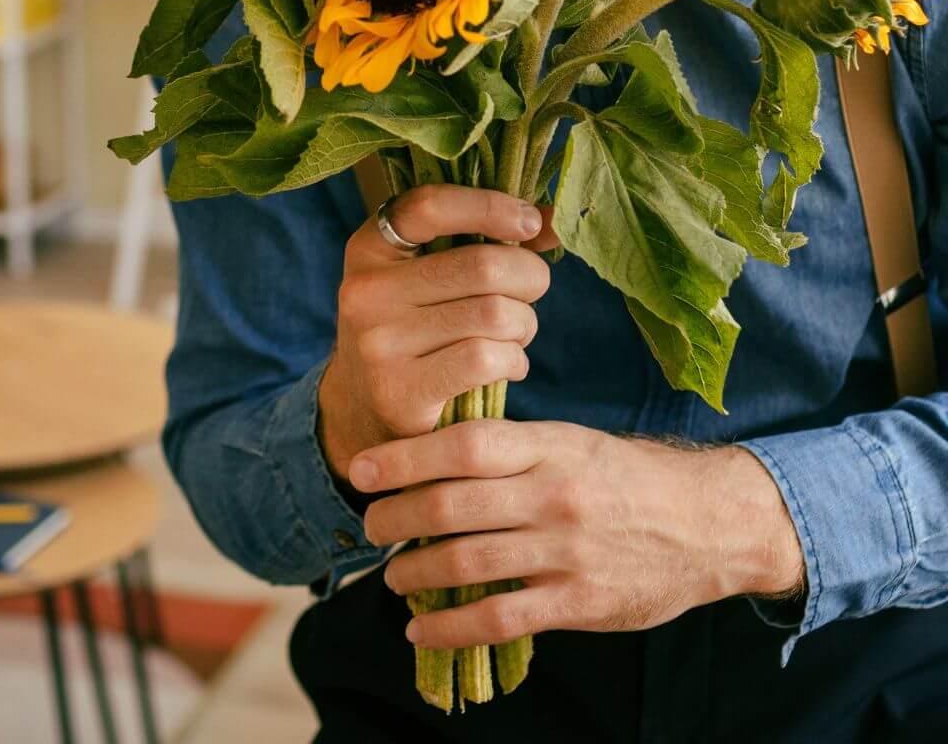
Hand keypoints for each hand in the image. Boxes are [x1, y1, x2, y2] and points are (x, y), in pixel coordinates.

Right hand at [316, 186, 558, 484]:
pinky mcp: (399, 392)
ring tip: (516, 333)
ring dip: (524, 324)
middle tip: (530, 294)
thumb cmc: (417, 329)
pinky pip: (486, 358)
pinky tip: (508, 363)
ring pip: (493, 314)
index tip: (528, 222)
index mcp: (370, 246)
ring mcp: (378, 343)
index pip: (430, 206)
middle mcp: (365, 290)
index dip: (490, 206)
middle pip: (483, 266)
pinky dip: (513, 360)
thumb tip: (552, 220)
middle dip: (528, 277)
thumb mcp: (430, 275)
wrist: (365, 413)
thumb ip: (484, 240)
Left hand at [349, 419, 806, 648]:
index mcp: (550, 446)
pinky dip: (449, 626)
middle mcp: (554, 495)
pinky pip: (498, 618)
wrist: (709, 523)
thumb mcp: (573, 443)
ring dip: (415, 572)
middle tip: (371, 524)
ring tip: (390, 576)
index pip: (464, 445)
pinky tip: (420, 628)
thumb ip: (514, 450)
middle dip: (398, 517)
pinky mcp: (578, 603)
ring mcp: (565, 551)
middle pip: (454, 504)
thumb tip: (437, 453)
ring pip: (468, 562)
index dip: (406, 456)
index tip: (363, 468)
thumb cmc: (627, 477)